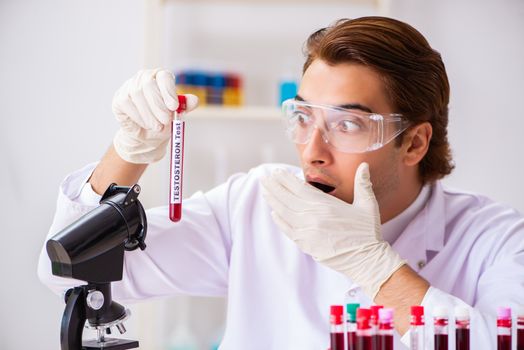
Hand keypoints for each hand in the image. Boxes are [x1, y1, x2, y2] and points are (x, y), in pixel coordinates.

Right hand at [112, 69, 197, 163]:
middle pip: (149, 85)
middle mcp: (144, 77)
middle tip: (166, 121)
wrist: (147, 135)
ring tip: (157, 126)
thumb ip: (185, 106)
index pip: (164, 77)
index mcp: (161, 77)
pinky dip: (138, 117)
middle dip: (158, 105)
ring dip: (149, 114)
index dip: (168, 91)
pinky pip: (127, 104)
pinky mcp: (119, 98)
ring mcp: (130, 86)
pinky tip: (146, 124)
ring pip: (137, 95)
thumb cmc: (163, 120)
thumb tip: (194, 100)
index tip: (173, 107)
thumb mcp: (176, 114)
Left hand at [261, 163, 405, 299]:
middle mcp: (312, 217)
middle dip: (273, 186)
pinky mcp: (306, 245)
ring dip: (272, 200)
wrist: (366, 260)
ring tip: (264, 190)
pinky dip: (279, 220)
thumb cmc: (368, 232)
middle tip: (263, 177)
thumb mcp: (367, 205)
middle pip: (286, 198)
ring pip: (283, 213)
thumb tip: (364, 164)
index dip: (285, 179)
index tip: (277, 171)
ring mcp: (307, 232)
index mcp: (325, 205)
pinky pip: (287, 230)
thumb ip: (363, 183)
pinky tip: (274, 213)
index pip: (298, 187)